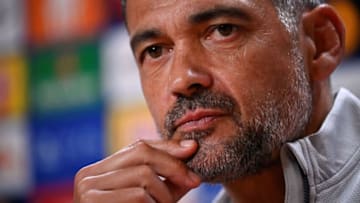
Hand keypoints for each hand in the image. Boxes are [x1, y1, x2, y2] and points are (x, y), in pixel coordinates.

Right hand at [73, 139, 200, 202]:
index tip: (193, 150)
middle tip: (193, 181)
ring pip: (144, 174)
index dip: (168, 148)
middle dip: (173, 166)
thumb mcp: (153, 196)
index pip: (139, 146)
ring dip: (165, 193)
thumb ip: (169, 177)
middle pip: (142, 152)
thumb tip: (191, 146)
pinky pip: (138, 195)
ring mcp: (87, 187)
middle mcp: (89, 174)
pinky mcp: (92, 201)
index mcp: (101, 170)